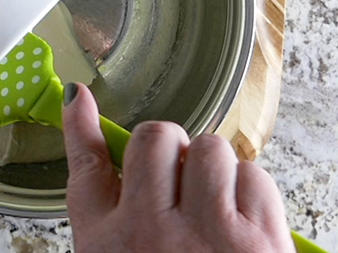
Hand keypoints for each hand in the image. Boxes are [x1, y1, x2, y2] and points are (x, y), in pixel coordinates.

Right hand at [61, 83, 294, 252]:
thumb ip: (120, 218)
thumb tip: (122, 170)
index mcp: (107, 247)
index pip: (86, 170)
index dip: (81, 127)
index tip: (81, 99)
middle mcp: (147, 234)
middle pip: (155, 139)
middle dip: (171, 148)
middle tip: (180, 179)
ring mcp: (204, 235)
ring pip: (209, 148)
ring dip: (215, 168)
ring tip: (215, 208)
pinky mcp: (257, 240)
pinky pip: (253, 173)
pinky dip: (252, 189)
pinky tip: (244, 225)